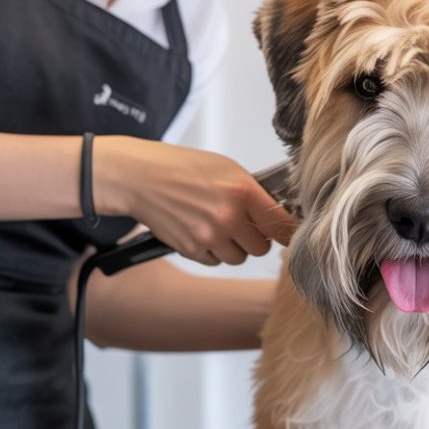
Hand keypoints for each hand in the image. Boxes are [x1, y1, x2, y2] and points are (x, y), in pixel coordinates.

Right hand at [94, 137, 297, 265]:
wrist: (141, 177)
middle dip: (254, 239)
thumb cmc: (182, 168)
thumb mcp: (227, 168)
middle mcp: (229, 216)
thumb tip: (277, 214)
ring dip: (232, 247)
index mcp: (243, 191)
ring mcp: (210, 235)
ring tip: (217, 226)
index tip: (287, 235)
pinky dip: (211, 252)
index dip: (286, 232)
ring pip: (238, 258)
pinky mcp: (192, 248)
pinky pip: (215, 261)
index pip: (281, 224)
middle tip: (241, 224)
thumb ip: (253, 193)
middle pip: (261, 247)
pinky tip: (200, 231)